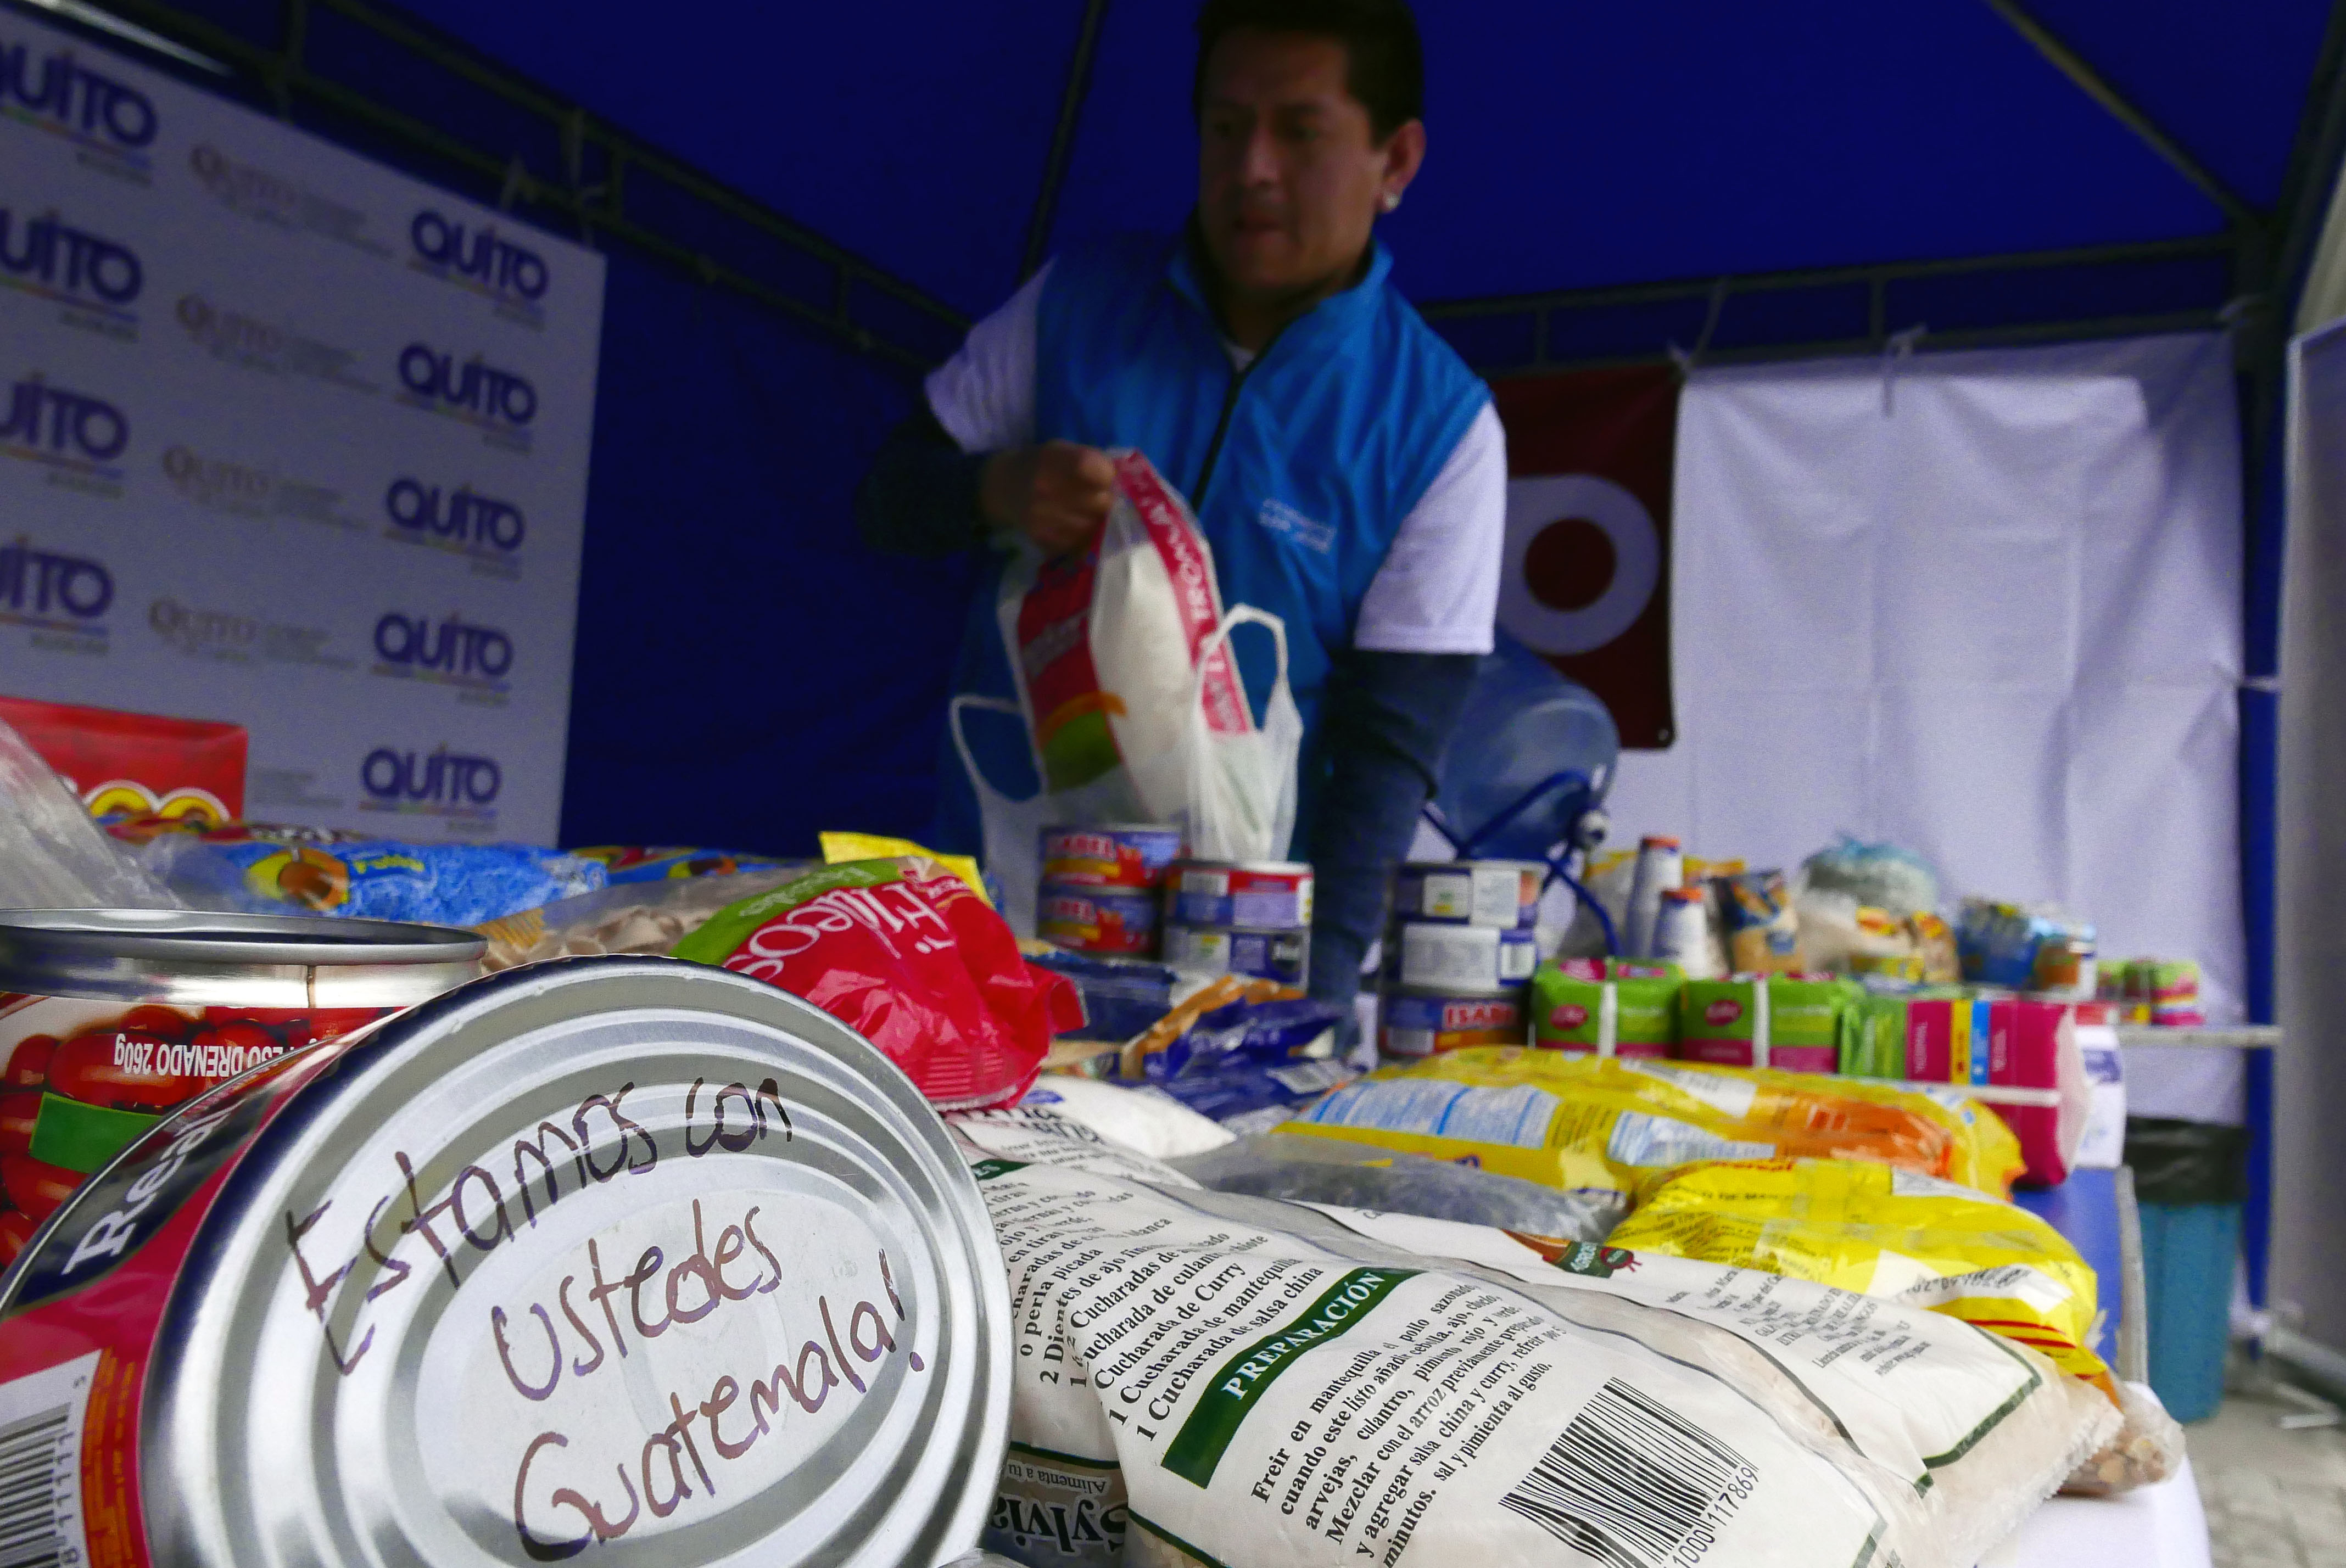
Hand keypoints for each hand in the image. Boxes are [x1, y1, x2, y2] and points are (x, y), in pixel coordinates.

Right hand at [981, 441, 1115, 555]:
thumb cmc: (1040, 465)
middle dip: (1107, 500)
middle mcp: (1046, 489)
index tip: (1105, 476)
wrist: (1003, 489)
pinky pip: (1081, 543)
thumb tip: (1124, 481)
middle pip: (1102, 502)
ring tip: (1087, 511)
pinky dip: (1085, 536)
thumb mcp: (1061, 450)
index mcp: (1053, 459)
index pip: (1097, 470)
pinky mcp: (1045, 541)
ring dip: (1098, 520)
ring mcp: (1044, 518)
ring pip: (1095, 526)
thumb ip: (1091, 460)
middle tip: (1099, 497)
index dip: (1108, 475)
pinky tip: (1076, 524)